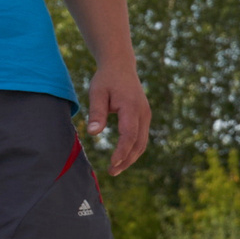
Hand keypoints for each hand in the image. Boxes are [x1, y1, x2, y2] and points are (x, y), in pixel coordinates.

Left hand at [85, 59, 150, 174]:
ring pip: (142, 142)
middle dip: (126, 160)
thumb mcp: (97, 93)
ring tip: (115, 169)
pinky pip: (141, 137)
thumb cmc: (106, 79)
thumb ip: (96, 113)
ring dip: (131, 157)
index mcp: (132, 107)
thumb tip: (94, 133)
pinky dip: (133, 149)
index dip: (122, 152)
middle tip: (111, 172)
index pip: (129, 135)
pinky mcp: (144, 116)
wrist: (120, 66)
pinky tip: (122, 157)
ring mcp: (146, 115)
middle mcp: (143, 113)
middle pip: (139, 143)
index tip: (112, 163)